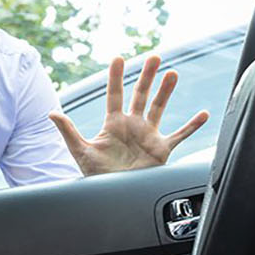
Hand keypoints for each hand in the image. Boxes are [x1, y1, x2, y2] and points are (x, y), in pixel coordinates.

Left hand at [50, 56, 209, 175]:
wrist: (114, 197)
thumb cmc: (97, 176)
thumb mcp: (81, 152)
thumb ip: (68, 131)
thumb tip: (52, 113)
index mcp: (113, 124)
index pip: (115, 95)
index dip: (116, 76)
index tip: (118, 58)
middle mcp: (132, 126)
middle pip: (140, 95)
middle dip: (146, 76)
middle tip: (154, 57)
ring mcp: (148, 136)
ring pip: (159, 108)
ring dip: (166, 91)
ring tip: (173, 74)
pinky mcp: (161, 150)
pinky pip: (180, 135)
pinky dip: (192, 126)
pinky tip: (203, 115)